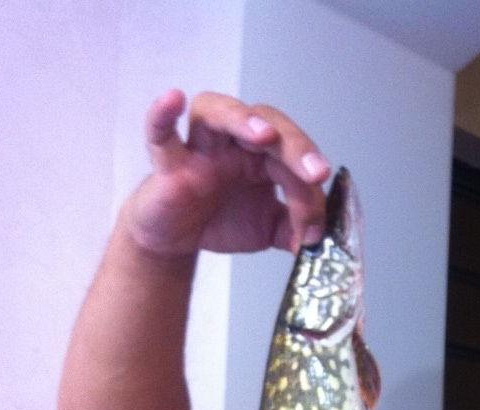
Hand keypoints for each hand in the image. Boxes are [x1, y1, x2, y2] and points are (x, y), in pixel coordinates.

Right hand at [123, 89, 331, 255]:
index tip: (316, 227)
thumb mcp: (270, 229)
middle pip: (266, 122)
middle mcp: (235, 142)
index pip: (294, 158)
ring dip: (241, 119)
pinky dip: (162, 114)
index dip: (309, 190)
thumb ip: (295, 230)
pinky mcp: (167, 161)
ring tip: (264, 135)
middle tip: (315, 172)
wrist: (177, 236)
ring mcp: (200, 146)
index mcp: (264, 154)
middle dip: (294, 146)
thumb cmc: (223, 218)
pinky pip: (160, 132)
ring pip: (216, 112)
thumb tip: (318, 240)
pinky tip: (172, 99)